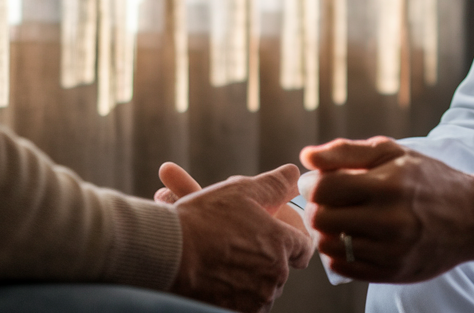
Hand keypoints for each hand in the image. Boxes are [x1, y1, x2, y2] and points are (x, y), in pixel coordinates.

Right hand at [162, 164, 314, 312]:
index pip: (303, 248)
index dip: (290, 242)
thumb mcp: (240, 190)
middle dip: (266, 259)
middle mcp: (275, 273)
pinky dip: (237, 296)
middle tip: (239, 247)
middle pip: (281, 269)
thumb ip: (275, 185)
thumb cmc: (204, 218)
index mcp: (281, 242)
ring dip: (252, 279)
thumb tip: (295, 174)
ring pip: (264, 289)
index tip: (272, 239)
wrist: (169, 253)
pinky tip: (219, 280)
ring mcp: (257, 297)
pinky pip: (247, 305)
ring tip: (225, 263)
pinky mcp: (239, 312)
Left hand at [299, 136, 473, 282]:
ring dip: (325, 231)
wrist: (472, 218)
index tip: (316, 182)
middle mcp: (390, 220)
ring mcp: (392, 250)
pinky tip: (349, 238)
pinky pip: (344, 267)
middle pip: (322, 219)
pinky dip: (337, 253)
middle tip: (325, 202)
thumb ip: (346, 152)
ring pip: (330, 245)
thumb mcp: (392, 153)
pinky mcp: (393, 272)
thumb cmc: (428, 178)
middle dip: (316, 208)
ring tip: (338, 220)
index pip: (324, 189)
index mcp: (388, 185)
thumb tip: (306, 156)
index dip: (312, 184)